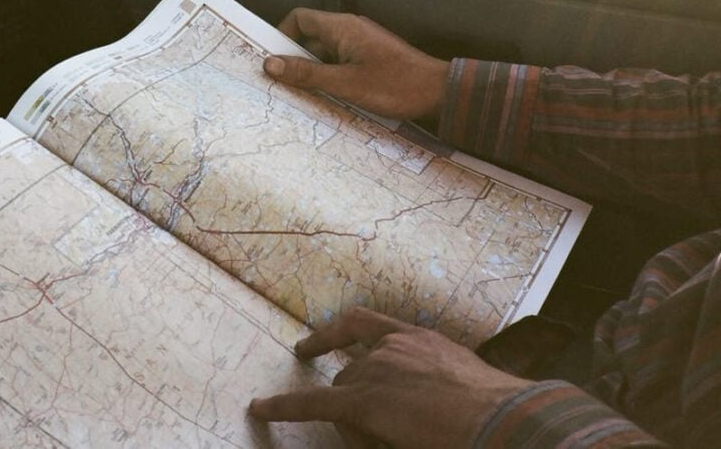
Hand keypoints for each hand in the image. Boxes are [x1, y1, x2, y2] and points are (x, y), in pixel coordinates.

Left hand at [249, 307, 532, 448]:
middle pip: (352, 370)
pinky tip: (260, 409)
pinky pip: (311, 403)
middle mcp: (392, 347)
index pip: (367, 325)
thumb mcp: (462, 381)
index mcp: (419, 338)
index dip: (336, 331)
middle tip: (374, 427)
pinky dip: (283, 406)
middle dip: (355, 397)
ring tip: (379, 437)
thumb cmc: (496, 408)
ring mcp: (375, 371)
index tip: (316, 339)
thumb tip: (423, 400)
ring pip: (343, 393)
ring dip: (352, 417)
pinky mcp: (362, 401)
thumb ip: (436, 380)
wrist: (501, 419)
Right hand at [264, 8, 449, 120]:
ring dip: (312, 72)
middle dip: (294, 59)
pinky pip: (339, 64)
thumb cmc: (395, 86)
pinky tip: (327, 98)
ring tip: (302, 95)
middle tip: (280, 83)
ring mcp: (360, 44)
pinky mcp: (368, 59)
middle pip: (309, 37)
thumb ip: (307, 74)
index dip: (280, 36)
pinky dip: (329, 77)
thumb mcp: (344, 83)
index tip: (270, 59)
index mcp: (342, 28)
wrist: (438, 93)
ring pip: (324, 54)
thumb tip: (271, 64)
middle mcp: (349, 30)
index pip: (299, 19)